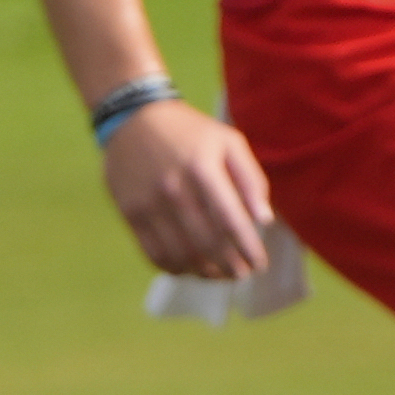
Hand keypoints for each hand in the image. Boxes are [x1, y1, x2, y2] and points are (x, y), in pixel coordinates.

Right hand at [102, 98, 272, 278]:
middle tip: (243, 274)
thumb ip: (251, 179)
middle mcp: (173, 189)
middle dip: (229, 266)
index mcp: (202, 169)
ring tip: (220, 275)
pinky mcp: (129, 213)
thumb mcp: (229, 142)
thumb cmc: (192, 133)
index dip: (247, 248)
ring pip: (179, 253)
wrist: (134, 119)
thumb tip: (264, 220)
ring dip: (204, 272)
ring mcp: (148, 204)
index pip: (230, 220)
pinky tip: (190, 269)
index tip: (260, 264)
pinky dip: (174, 268)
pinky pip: (152, 252)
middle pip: (206, 242)